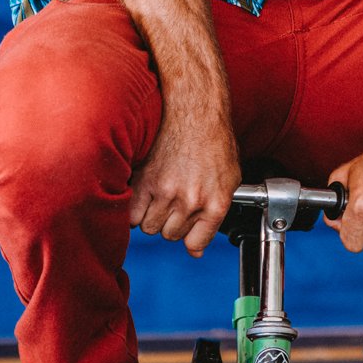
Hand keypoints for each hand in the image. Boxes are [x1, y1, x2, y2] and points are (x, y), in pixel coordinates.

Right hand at [130, 106, 239, 256]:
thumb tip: (196, 251)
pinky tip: (143, 196)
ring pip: (150, 227)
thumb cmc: (215, 141)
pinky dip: (134, 210)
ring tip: (160, 195)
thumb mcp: (230, 179)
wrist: (195, 112)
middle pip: (170, 235)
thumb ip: (214, 216)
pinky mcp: (145, 180)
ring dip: (152, 215)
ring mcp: (166, 191)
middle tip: (173, 202)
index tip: (185, 230)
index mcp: (215, 203)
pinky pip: (132, 214)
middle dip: (170, 222)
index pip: (195, 243)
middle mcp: (191, 201)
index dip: (189, 238)